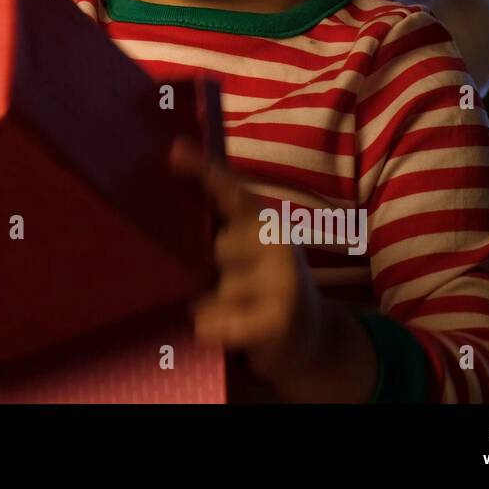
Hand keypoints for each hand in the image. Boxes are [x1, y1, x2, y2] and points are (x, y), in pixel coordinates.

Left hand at [169, 136, 372, 400]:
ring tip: (244, 312)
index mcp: (266, 221)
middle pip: (215, 249)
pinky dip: (214, 331)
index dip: (203, 169)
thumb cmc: (265, 287)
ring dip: (215, 306)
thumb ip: (218, 224)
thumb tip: (176, 184)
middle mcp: (278, 244)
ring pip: (212, 291)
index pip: (232, 192)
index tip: (175, 149)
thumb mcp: (247, 249)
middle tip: (242, 285)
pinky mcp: (277, 321)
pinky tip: (231, 332)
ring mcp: (282, 282)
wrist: (313, 339)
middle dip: (217, 270)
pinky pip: (217, 324)